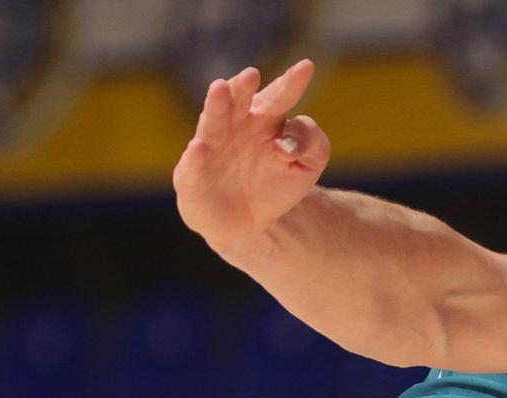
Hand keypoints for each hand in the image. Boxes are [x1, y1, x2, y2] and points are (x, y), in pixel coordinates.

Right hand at [174, 60, 329, 249]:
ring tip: (221, 88)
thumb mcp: (308, 165)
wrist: (250, 222)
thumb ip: (313, 144)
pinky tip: (199, 148)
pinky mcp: (194, 173)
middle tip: (253, 74)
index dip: (292, 82)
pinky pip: (194, 165)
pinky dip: (195, 157)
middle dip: (245, 87)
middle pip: (240, 100)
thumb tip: (289, 143)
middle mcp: (235, 124)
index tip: (307, 67)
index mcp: (266, 118)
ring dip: (216, 105)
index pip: (280, 96)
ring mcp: (212, 146)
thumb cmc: (277, 183)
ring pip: (213, 121)